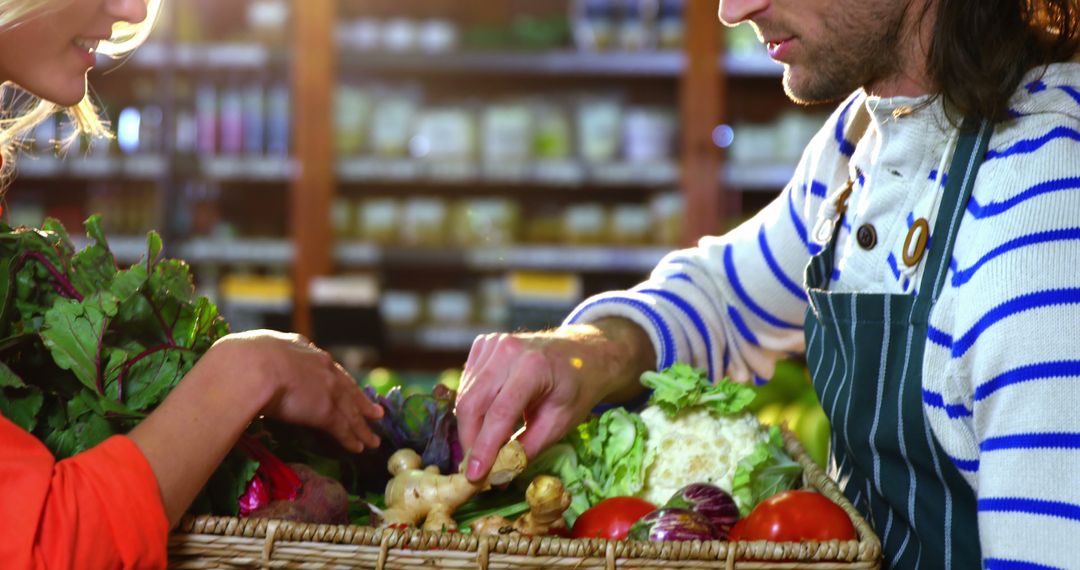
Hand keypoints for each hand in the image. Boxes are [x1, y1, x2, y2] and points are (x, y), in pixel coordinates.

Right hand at [207, 330, 382, 452]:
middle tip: (375, 412)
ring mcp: (326, 388)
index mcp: (300, 348)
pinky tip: (359, 448)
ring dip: (362, 428)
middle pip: (346, 388)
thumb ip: (255, 356)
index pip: (324, 366)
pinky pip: (343, 427)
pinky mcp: (326, 410)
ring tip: (372, 440)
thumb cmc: (239, 358)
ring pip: (350, 411)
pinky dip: (352, 438)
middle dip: (360, 402)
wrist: (250, 367)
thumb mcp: (250, 349)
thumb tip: (240, 360)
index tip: (344, 385)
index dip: (335, 378)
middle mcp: (320, 365)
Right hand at [455, 319, 654, 481]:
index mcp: (533, 367)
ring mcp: (492, 344)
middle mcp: (507, 350)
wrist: (581, 353)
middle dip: (469, 441)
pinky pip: (467, 384)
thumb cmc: (574, 389)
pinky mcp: (483, 344)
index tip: (474, 476)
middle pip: (472, 403)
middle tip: (475, 469)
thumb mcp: (559, 423)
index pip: (499, 413)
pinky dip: (472, 407)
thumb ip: (527, 448)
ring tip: (484, 447)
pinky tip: (488, 418)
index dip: (484, 447)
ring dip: (469, 427)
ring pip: (465, 395)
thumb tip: (498, 475)